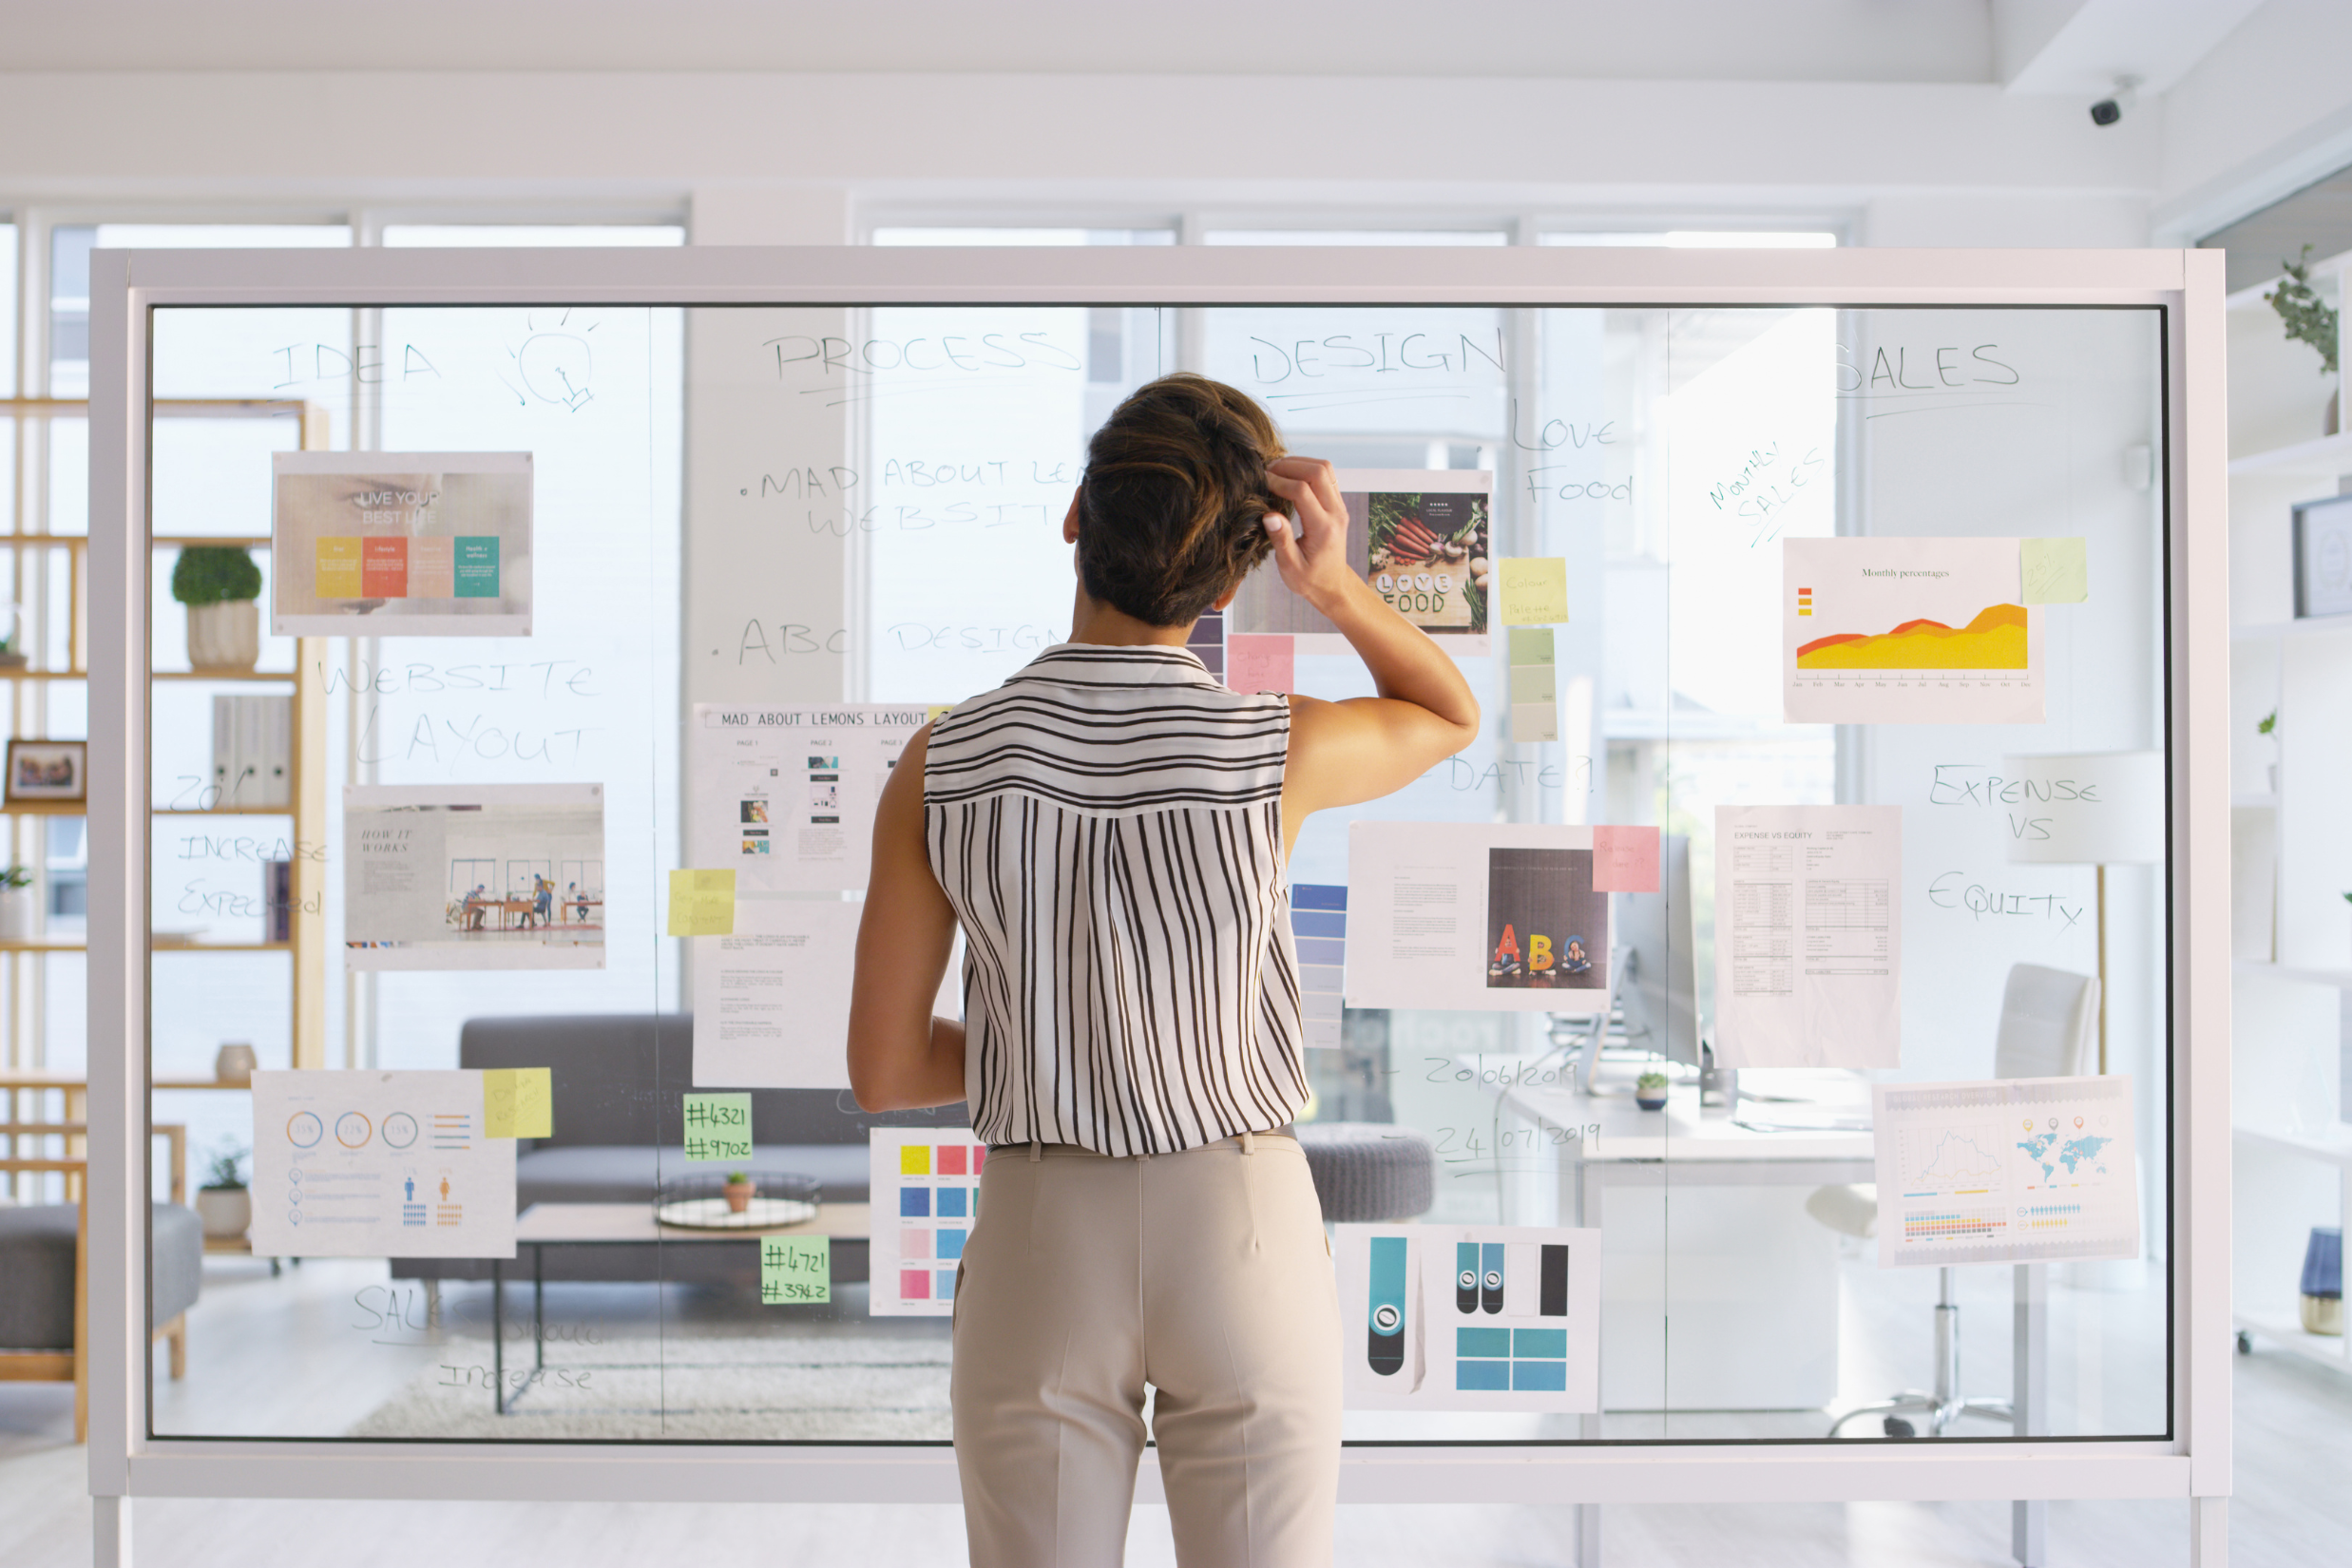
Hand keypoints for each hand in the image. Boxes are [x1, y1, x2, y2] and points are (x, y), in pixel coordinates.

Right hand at [1261, 457, 1360, 614]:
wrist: (1333, 584)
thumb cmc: (1309, 579)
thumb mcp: (1290, 566)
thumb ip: (1281, 540)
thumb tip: (1269, 515)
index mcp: (1323, 529)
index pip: (1302, 491)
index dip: (1279, 482)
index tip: (1261, 482)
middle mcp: (1335, 513)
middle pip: (1318, 472)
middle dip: (1290, 466)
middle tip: (1267, 471)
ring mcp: (1339, 506)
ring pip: (1325, 468)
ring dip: (1300, 463)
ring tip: (1277, 470)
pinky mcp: (1337, 504)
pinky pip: (1327, 475)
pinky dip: (1307, 469)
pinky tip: (1289, 476)